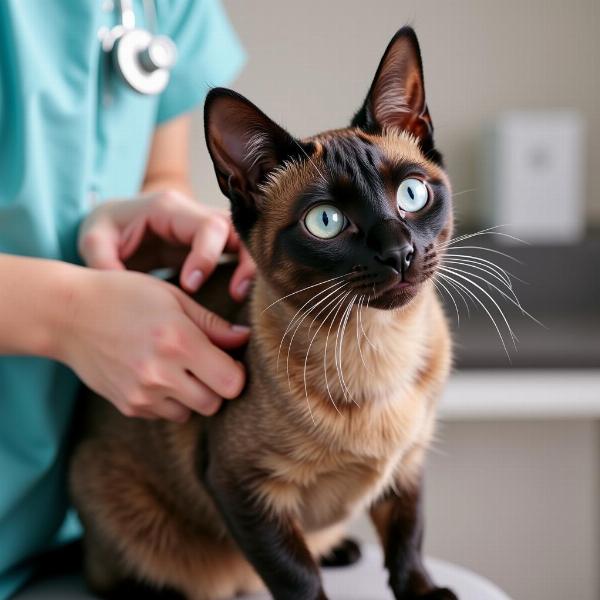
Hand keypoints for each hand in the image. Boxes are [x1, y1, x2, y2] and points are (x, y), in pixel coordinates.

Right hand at [58, 268, 249, 421]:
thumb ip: (212, 323)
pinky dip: (167, 401)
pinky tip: (155, 374)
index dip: (236, 373)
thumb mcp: (173, 297)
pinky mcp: (128, 406)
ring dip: (192, 396)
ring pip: (190, 413)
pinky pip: (164, 415)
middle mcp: (162, 373)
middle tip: (205, 364)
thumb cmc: (124, 296)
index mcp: (179, 341)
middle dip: (217, 386)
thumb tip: (244, 338)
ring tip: (177, 368)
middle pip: (215, 403)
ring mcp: (142, 394)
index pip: (232, 383)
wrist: (67, 315)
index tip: (228, 359)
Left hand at [78, 190, 255, 300]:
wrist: (114, 223)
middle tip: (234, 294)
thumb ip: (103, 260)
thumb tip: (120, 288)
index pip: (207, 226)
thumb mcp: (93, 240)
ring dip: (249, 268)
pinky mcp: (212, 244)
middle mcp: (195, 214)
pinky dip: (245, 272)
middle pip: (236, 229)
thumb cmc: (106, 229)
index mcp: (169, 208)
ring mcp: (207, 227)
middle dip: (242, 261)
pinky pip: (239, 253)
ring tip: (240, 298)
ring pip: (245, 239)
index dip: (207, 256)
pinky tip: (239, 296)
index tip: (190, 286)